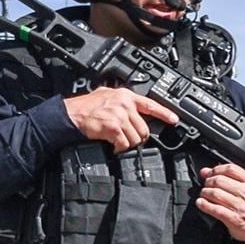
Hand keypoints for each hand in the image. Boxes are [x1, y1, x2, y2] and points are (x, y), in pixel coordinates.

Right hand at [65, 87, 180, 149]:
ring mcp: (120, 116)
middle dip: (139, 137)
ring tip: (119, 142)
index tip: (174, 119)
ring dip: (128, 144)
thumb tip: (131, 106)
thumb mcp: (106, 94)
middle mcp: (125, 104)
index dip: (165, 113)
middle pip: (144, 128)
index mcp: (125, 96)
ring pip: (136, 138)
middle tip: (130, 139)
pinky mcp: (114, 128)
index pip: (150, 104)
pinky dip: (120, 149)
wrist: (71, 114)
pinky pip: (124, 144)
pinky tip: (114, 146)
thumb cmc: (85, 106)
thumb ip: (121, 99)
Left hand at [194, 162, 244, 242]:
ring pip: (215, 193)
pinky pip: (215, 209)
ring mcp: (241, 207)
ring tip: (204, 194)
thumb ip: (227, 177)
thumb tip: (204, 171)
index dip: (216, 170)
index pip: (230, 169)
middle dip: (208, 182)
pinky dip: (204, 205)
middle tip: (206, 186)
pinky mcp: (234, 219)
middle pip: (220, 180)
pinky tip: (201, 203)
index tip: (210, 174)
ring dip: (204, 193)